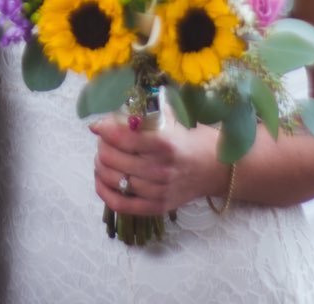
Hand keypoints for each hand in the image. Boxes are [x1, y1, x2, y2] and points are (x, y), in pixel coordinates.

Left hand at [91, 113, 223, 216]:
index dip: (105, 128)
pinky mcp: (156, 207)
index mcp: (165, 144)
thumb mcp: (173, 118)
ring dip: (101, 164)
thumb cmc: (190, 138)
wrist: (215, 168)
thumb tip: (116, 105)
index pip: (123, 137)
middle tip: (104, 139)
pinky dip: (104, 191)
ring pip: (113, 179)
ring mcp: (158, 192)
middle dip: (102, 145)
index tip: (97, 124)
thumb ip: (147, 110)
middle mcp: (161, 170)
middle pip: (112, 158)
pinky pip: (120, 204)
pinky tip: (100, 178)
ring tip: (103, 155)